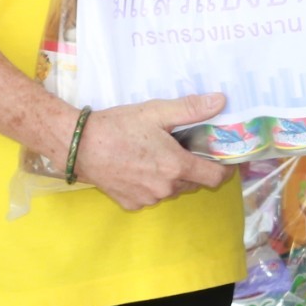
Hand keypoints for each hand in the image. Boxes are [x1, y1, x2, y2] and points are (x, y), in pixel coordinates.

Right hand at [71, 93, 230, 209]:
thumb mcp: (157, 112)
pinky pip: (151, 196)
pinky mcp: (131, 204)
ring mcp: (147, 199)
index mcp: (176, 167)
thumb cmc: (119, 126)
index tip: (225, 158)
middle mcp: (165, 189)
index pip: (215, 178)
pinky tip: (138, 166)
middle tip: (182, 147)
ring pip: (172, 189)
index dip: (225, 169)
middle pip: (193, 183)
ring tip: (156, 154)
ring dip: (172, 176)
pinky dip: (151, 184)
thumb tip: (221, 101)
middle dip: (193, 167)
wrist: (80, 146)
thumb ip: (191, 109)